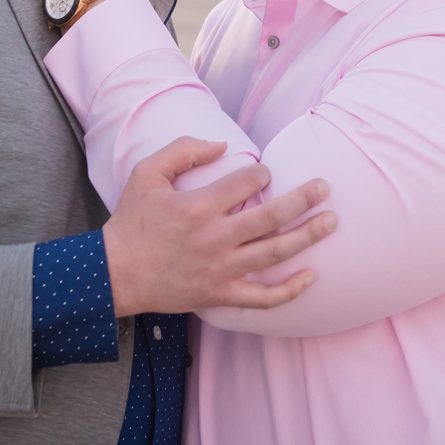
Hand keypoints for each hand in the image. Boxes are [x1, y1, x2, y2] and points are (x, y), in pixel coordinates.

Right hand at [101, 137, 335, 315]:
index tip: (266, 172)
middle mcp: (214, 239)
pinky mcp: (219, 296)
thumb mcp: (147, 174)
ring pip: (273, 254)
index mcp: (198, 207)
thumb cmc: (132, 221)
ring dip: (307, 237)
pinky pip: (261, 299)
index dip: (263, 173)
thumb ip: (183, 150)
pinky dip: (289, 291)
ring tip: (331, 222)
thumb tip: (222, 145)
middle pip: (271, 217)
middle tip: (326, 188)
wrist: (114, 275)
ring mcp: (219, 271)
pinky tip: (311, 277)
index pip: (246, 182)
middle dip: (304, 200)